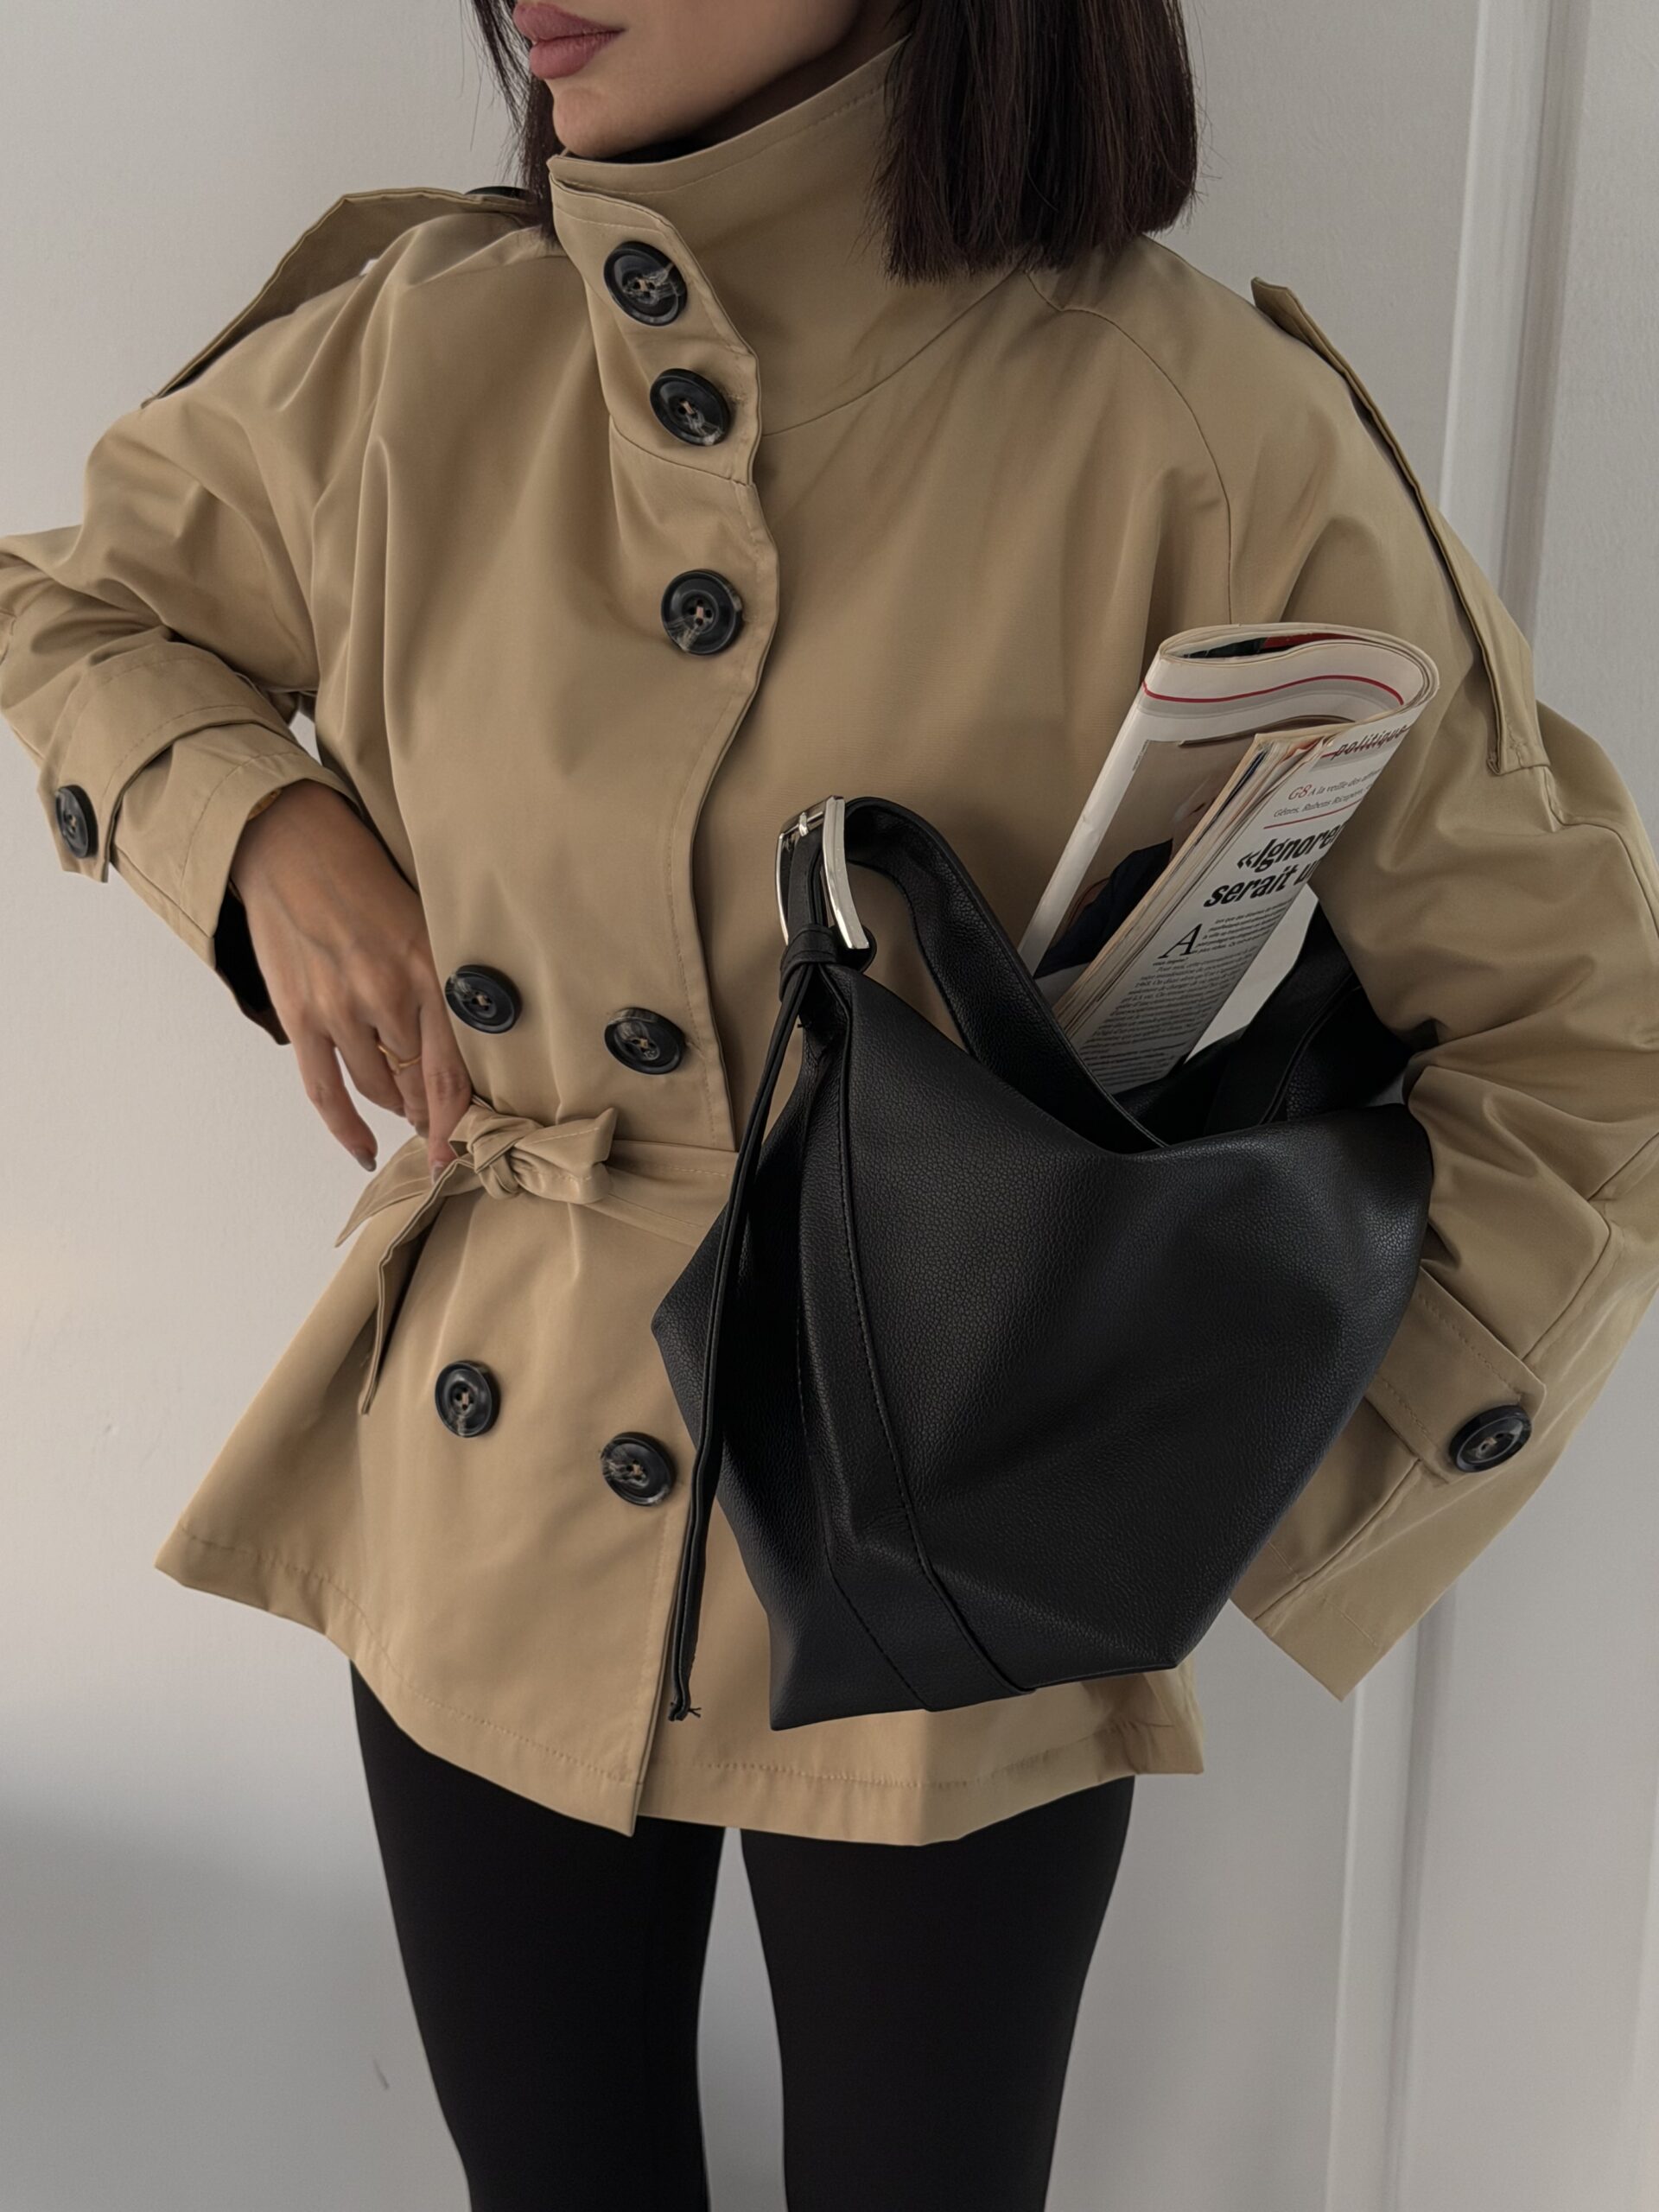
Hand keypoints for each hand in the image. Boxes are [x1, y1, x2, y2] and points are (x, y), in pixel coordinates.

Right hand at [229, 784, 472, 1179]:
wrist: (291, 845)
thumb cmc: (364, 881)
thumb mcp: (424, 923)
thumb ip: (442, 983)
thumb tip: (460, 1051)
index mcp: (429, 970)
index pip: (454, 1069)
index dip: (460, 1121)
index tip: (466, 1150)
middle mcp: (388, 994)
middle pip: (417, 1084)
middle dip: (429, 1107)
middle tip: (438, 1119)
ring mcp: (341, 1008)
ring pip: (378, 1089)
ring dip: (393, 1107)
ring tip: (403, 1107)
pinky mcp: (300, 1015)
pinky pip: (325, 1092)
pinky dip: (345, 1128)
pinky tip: (362, 1149)